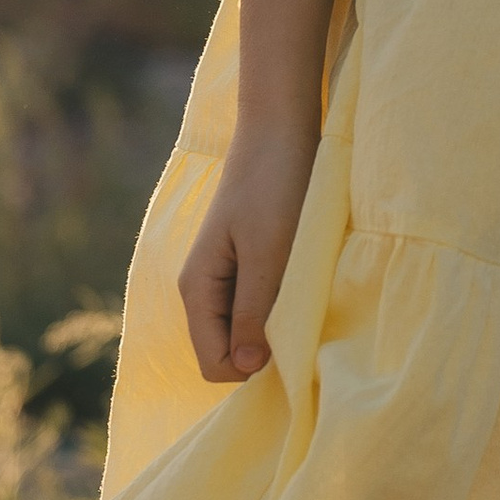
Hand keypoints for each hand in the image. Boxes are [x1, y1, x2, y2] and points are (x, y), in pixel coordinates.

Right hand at [179, 120, 318, 381]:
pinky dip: (277, 309)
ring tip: (303, 303)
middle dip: (261, 354)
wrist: (280, 128)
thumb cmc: (275, 186)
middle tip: (302, 327)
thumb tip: (247, 369)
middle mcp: (202, 288)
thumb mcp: (267, 254)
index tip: (292, 349)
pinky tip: (300, 289)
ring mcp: (222, 276)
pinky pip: (255, 308)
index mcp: (196, 289)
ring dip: (272, 330)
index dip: (251, 371)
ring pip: (242, 332)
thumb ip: (252, 313)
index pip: (214, 365)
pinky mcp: (244, 263)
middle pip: (225, 353)